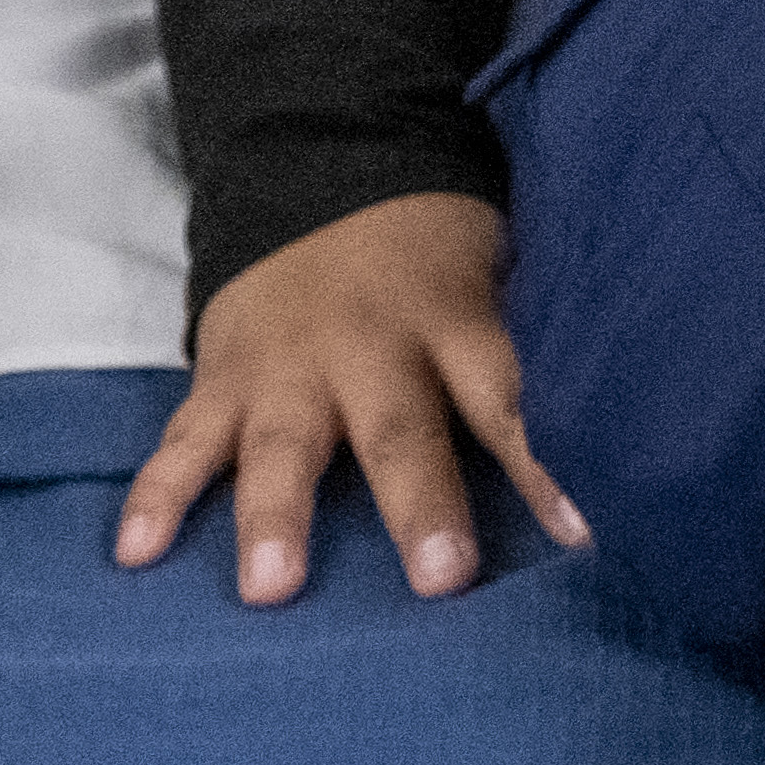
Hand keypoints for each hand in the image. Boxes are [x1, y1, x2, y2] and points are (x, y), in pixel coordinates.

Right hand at [113, 191, 589, 606]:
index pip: (509, 396)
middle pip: (401, 429)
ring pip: (284, 442)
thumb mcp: (496, 276)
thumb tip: (626, 432)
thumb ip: (529, 350)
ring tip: (270, 588)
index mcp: (454, 322)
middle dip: (421, 506)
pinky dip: (158, 493)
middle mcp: (371, 346)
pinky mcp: (222, 376)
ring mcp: (289, 364)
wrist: (320, 176)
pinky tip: (138, 552)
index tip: (585, 529)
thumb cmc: (435, 259)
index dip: (547, 460)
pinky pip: (185, 438)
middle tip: (442, 579)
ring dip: (276, 516)